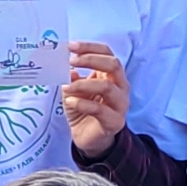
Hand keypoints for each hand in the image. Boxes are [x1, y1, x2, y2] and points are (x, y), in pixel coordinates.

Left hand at [61, 43, 130, 158]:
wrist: (89, 139)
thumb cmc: (84, 110)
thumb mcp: (73, 90)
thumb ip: (71, 78)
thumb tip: (68, 68)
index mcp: (111, 75)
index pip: (107, 53)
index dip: (90, 47)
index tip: (71, 46)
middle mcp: (120, 87)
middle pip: (113, 65)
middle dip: (91, 60)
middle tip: (71, 61)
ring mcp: (120, 104)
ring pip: (107, 87)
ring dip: (83, 84)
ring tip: (66, 87)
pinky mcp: (115, 121)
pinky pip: (99, 109)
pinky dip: (81, 103)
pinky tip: (70, 102)